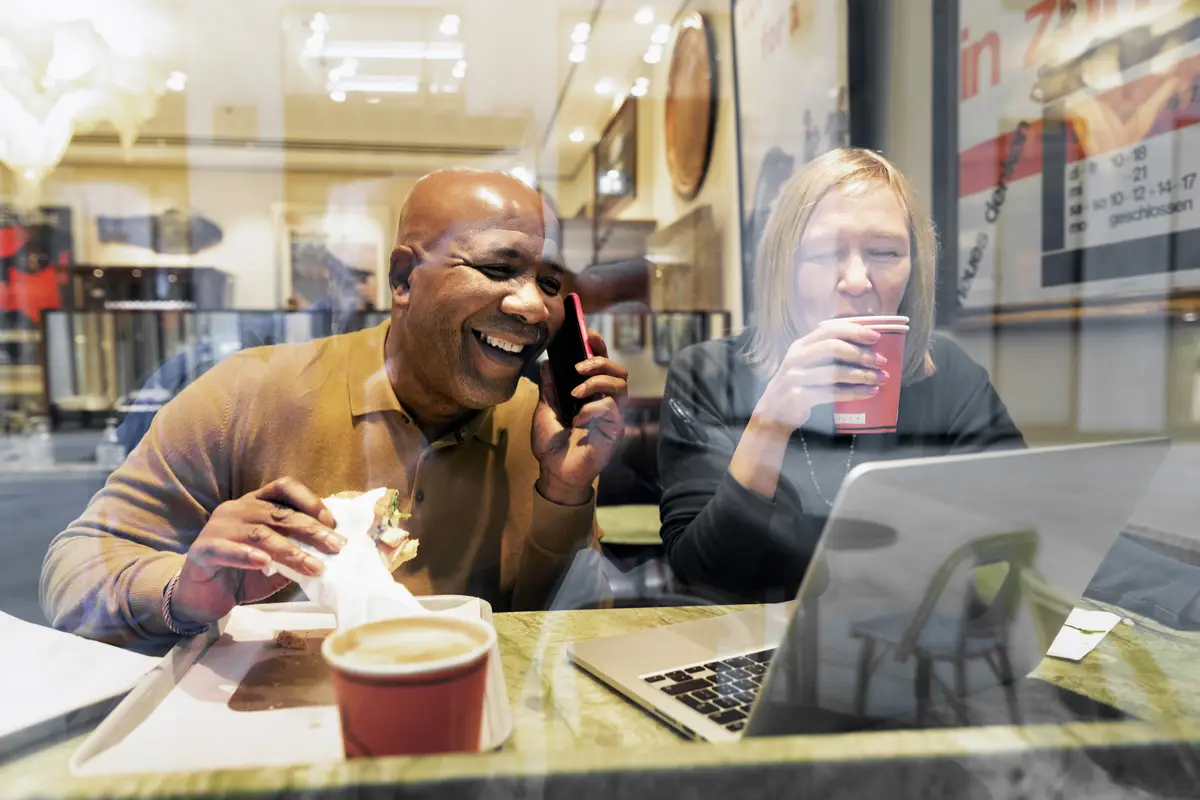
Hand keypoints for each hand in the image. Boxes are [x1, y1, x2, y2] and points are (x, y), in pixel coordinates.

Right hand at [170, 477, 344, 625]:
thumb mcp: (277, 563)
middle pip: (278, 513)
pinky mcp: (203, 550)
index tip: (332, 522)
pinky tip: (264, 563)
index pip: (284, 487)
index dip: (309, 501)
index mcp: (255, 504)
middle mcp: (237, 509)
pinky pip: (226, 549)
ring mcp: (218, 528)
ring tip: (313, 566)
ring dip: (290, 550)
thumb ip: (296, 552)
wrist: (202, 598)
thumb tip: (331, 554)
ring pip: (259, 533)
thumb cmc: (243, 575)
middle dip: (311, 530)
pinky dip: (246, 555)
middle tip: (336, 546)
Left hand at [532, 330, 627, 504]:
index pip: (603, 365)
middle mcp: (605, 402)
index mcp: (591, 394)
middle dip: (600, 361)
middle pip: (619, 370)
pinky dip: (592, 408)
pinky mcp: (614, 431)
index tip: (588, 334)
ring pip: (621, 385)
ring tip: (576, 391)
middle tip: (579, 368)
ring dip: (597, 381)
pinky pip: (610, 408)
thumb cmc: (551, 444)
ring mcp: (612, 416)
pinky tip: (578, 420)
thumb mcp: (545, 409)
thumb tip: (548, 362)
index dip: (599, 347)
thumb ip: (550, 387)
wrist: (553, 472)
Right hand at [750, 321, 887, 433]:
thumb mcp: (807, 362)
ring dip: (862, 375)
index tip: (876, 337)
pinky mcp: (799, 397)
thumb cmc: (799, 384)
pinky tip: (869, 392)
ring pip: (834, 372)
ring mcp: (795, 377)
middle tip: (881, 361)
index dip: (854, 331)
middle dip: (861, 354)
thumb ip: (827, 352)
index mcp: (801, 345)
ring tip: (880, 378)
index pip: (829, 330)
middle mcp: (796, 358)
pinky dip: (854, 393)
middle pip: (832, 347)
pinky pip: (832, 393)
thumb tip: (867, 346)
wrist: (774, 411)